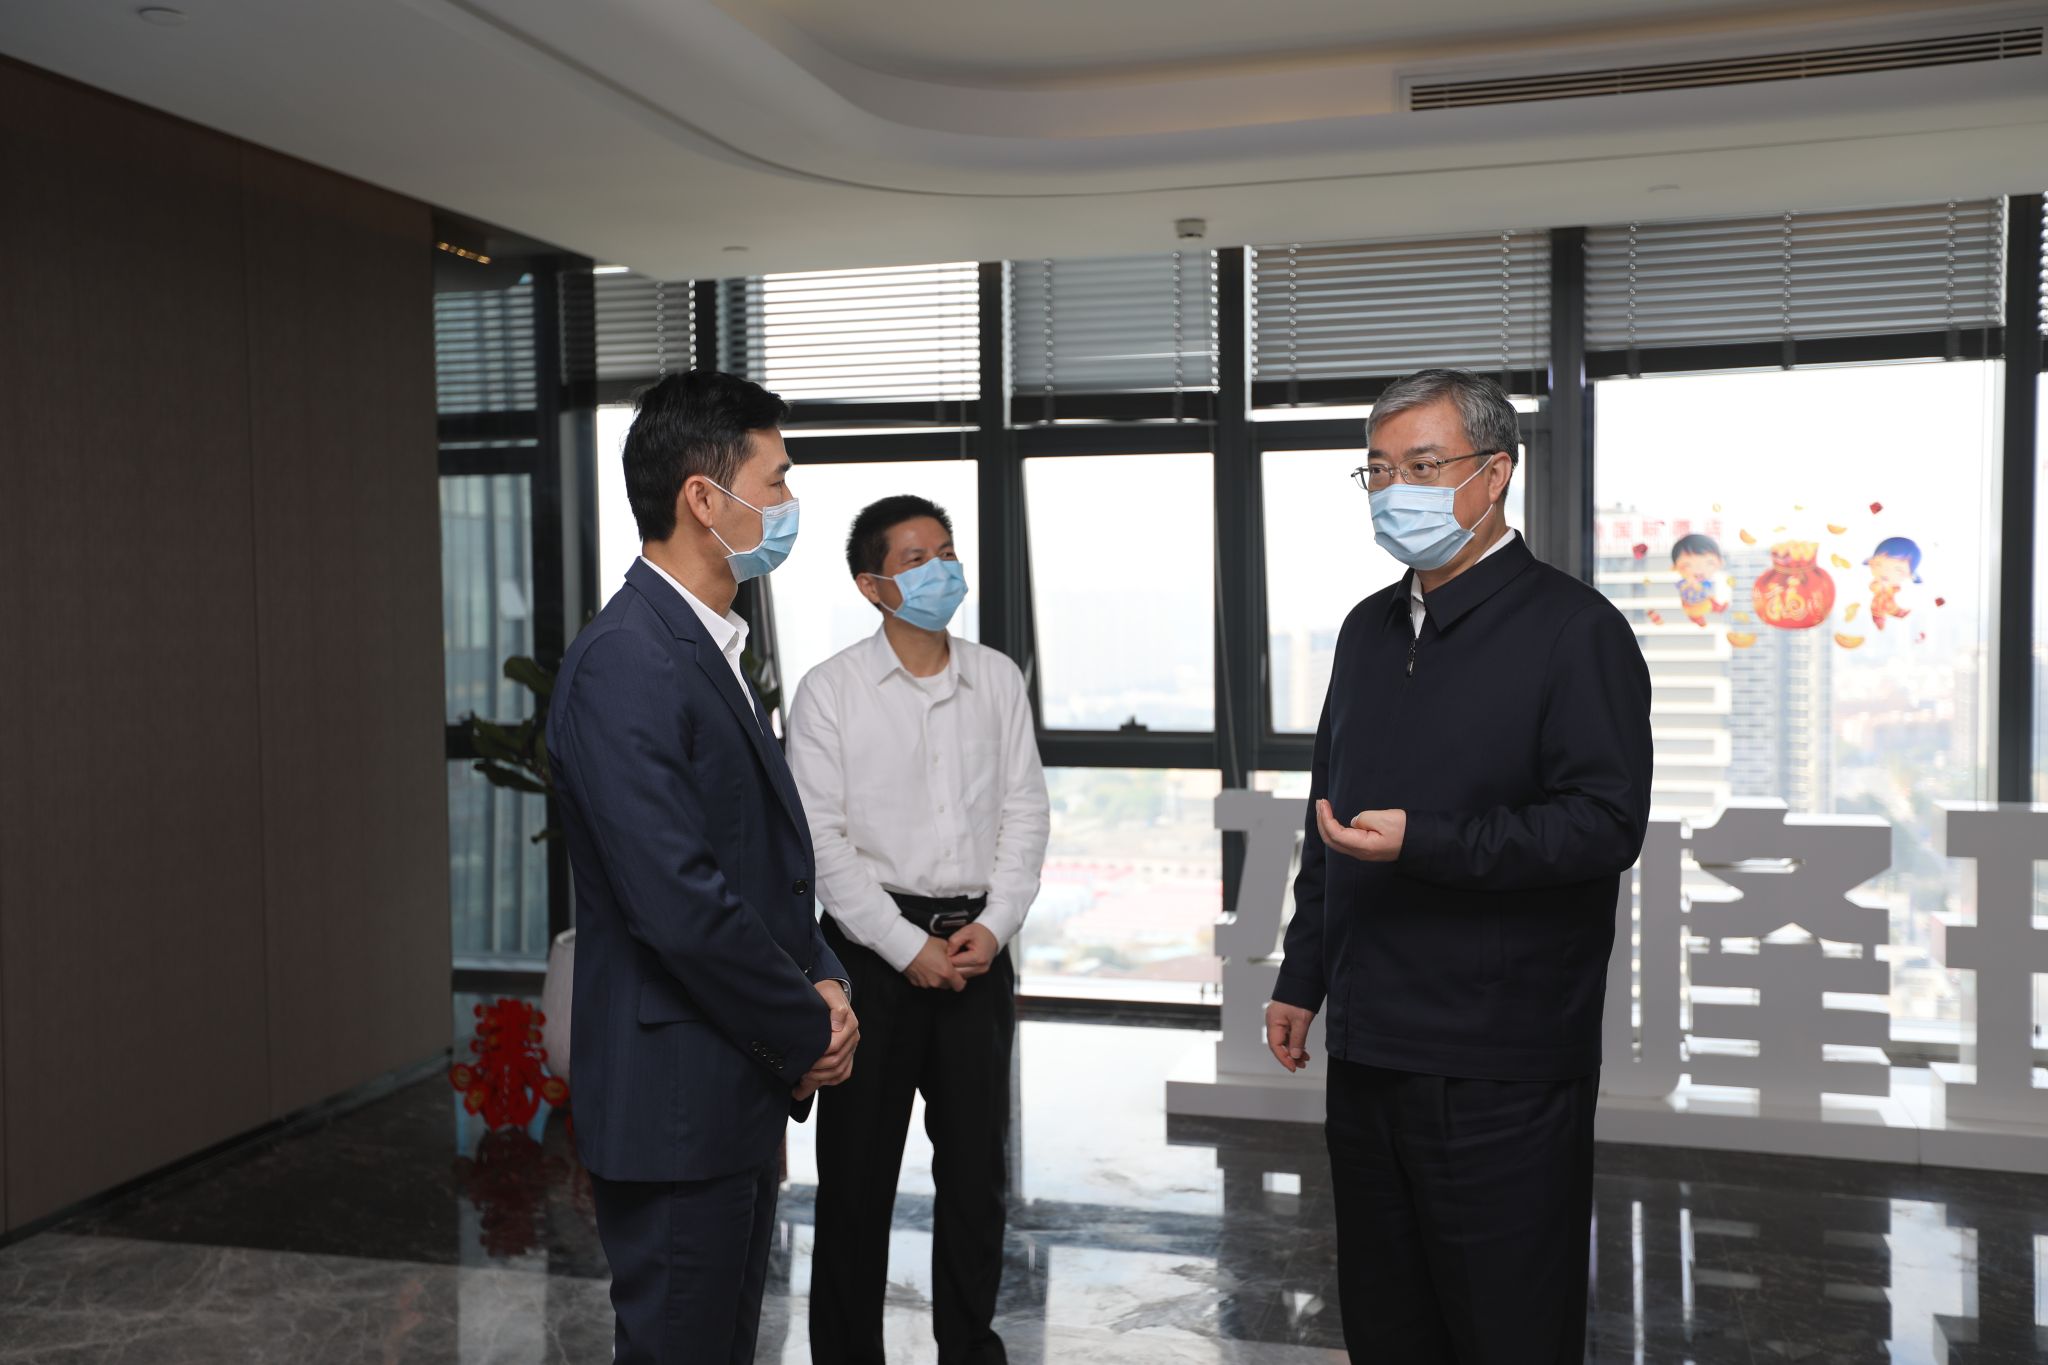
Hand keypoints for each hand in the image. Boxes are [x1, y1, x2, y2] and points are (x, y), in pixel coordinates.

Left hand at [792, 980, 859, 1099]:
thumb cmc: (826, 994)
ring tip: (803, 1080)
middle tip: (799, 1071)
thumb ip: (836, 1008)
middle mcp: (852, 1039)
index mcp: (849, 1025)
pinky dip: (829, 1081)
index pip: (834, 1047)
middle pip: (836, 1063)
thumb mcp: (828, 994)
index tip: (802, 1058)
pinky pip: (842, 1074)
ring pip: (840, 1072)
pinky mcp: (847, 1054)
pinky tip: (813, 1082)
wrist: (830, 995)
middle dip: (816, 1070)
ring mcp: (850, 1048)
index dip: (818, 1055)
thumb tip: (837, 1025)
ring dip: (821, 1079)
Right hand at [905, 935, 966, 991]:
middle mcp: (937, 981)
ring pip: (936, 984)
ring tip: (932, 965)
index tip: (959, 976)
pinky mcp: (916, 983)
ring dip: (937, 978)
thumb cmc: (924, 945)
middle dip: (948, 978)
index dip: (961, 981)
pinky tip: (924, 967)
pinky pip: (925, 982)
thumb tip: (955, 956)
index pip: (960, 986)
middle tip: (944, 967)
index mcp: (946, 972)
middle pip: (948, 985)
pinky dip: (926, 977)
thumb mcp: (944, 945)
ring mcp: (926, 983)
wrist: (906, 946)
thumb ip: (953, 954)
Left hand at [947, 924, 998, 980]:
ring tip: (952, 957)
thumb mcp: (966, 931)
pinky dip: (959, 969)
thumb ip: (954, 941)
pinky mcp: (979, 972)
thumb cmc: (980, 932)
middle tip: (945, 956)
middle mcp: (981, 966)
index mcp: (978, 957)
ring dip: (954, 968)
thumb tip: (947, 953)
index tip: (943, 952)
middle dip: (949, 965)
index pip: (955, 963)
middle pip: (957, 972)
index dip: (947, 957)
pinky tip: (957, 961)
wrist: (991, 935)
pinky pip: (965, 974)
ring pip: (960, 976)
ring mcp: (981, 971)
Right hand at [1266, 1001, 1314, 1072]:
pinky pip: (1288, 1034)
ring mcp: (1279, 1019)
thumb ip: (1297, 1040)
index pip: (1276, 1046)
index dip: (1284, 1059)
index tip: (1293, 1067)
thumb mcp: (1301, 1021)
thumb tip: (1294, 1055)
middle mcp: (1273, 1021)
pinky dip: (1295, 1043)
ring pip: (1284, 1040)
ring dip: (1294, 1051)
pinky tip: (1303, 1049)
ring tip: (1305, 1059)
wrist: (1303, 979)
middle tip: (1301, 1065)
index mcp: (1273, 1022)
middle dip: (1290, 1056)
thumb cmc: (1299, 996)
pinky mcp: (1285, 1018)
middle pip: (1279, 1045)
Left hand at [1315, 800, 1404, 862]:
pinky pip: (1343, 840)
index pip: (1335, 833)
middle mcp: (1360, 852)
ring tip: (1323, 808)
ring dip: (1326, 824)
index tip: (1323, 803)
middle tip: (1320, 803)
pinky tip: (1332, 819)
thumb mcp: (1384, 819)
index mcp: (1363, 846)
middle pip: (1330, 839)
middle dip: (1321, 820)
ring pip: (1335, 841)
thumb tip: (1353, 822)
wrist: (1419, 842)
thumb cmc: (1405, 830)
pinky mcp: (1365, 848)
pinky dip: (1333, 828)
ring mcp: (1362, 852)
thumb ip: (1364, 819)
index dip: (1325, 818)